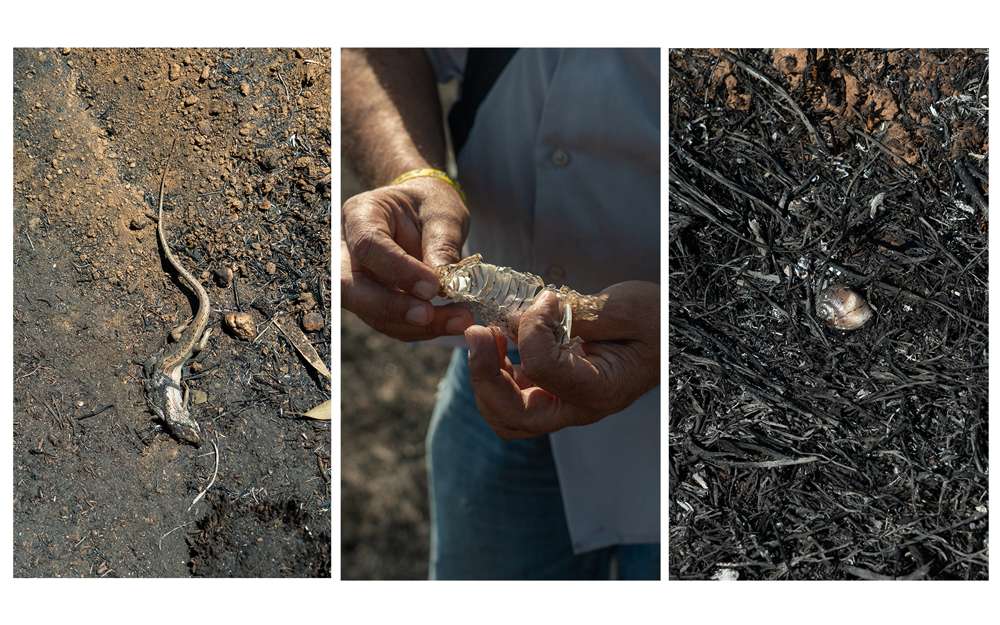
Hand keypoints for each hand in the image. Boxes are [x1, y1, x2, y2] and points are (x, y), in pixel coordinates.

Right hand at [341, 177, 473, 340]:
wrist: (424, 214)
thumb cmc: (431, 206)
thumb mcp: (443, 214)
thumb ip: (442, 244)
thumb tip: (444, 284)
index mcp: (361, 214)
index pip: (368, 246)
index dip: (398, 270)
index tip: (434, 286)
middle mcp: (347, 250)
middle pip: (351, 289)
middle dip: (392, 308)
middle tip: (430, 316)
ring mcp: (355, 279)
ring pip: (371, 313)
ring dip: (414, 325)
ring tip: (459, 321)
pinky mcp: (372, 302)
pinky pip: (389, 323)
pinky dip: (420, 329)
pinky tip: (451, 322)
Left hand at [465, 281, 659, 439]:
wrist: (666, 332)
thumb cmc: (654, 321)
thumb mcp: (625, 308)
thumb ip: (575, 314)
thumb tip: (525, 315)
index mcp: (601, 390)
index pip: (546, 371)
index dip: (532, 331)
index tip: (546, 300)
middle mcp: (578, 407)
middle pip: (512, 415)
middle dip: (485, 375)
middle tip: (479, 333)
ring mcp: (561, 403)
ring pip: (504, 412)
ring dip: (485, 376)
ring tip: (486, 335)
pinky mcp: (550, 391)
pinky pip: (510, 396)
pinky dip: (493, 372)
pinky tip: (498, 340)